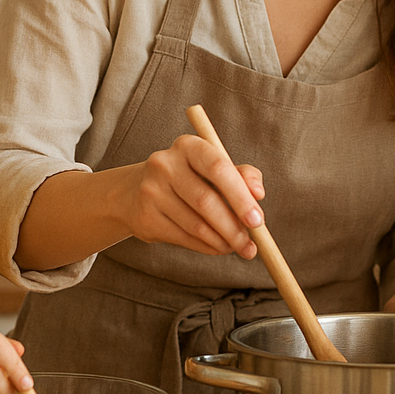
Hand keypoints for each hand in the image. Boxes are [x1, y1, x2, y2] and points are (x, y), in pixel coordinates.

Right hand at [120, 133, 263, 259]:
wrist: (136, 192)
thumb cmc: (190, 178)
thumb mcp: (215, 168)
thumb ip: (243, 175)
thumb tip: (258, 194)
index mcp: (188, 146)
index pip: (218, 168)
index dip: (240, 196)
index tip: (258, 220)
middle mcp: (165, 164)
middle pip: (206, 201)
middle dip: (234, 228)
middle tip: (251, 246)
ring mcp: (151, 191)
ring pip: (196, 225)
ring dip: (222, 242)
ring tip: (237, 247)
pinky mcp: (145, 217)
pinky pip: (184, 238)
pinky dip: (207, 247)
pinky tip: (217, 247)